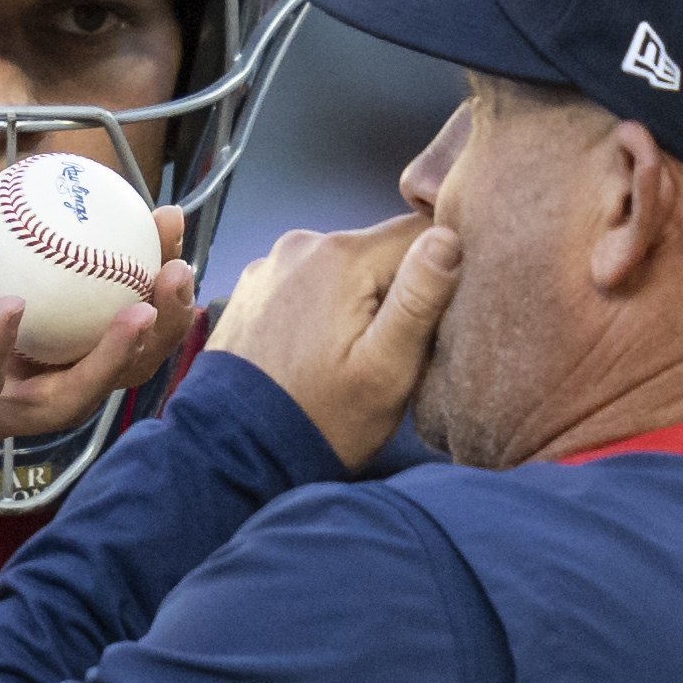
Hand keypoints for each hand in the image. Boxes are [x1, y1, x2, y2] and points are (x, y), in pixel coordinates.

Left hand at [0, 189, 194, 506]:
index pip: (79, 292)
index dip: (129, 259)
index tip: (165, 214)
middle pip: (97, 355)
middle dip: (153, 319)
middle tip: (179, 269)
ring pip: (64, 397)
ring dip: (109, 355)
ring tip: (141, 307)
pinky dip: (0, 355)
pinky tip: (15, 311)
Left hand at [204, 211, 458, 469]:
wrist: (234, 453)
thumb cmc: (320, 419)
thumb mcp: (386, 369)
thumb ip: (420, 299)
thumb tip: (448, 237)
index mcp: (340, 256)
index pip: (422, 230)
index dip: (443, 268)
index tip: (440, 313)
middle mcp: (301, 245)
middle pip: (382, 249)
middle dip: (399, 287)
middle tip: (394, 346)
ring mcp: (271, 266)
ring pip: (347, 267)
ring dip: (362, 299)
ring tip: (353, 353)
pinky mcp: (255, 290)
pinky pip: (310, 282)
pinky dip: (326, 306)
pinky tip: (321, 348)